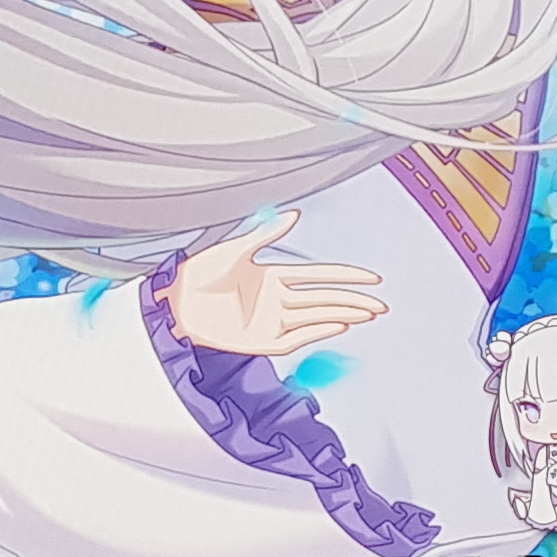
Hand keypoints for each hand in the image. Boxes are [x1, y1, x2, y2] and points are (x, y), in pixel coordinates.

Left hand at [159, 210, 387, 355]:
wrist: (174, 303)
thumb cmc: (198, 274)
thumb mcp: (233, 249)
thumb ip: (265, 235)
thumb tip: (294, 214)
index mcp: (274, 276)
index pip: (320, 276)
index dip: (347, 277)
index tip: (372, 278)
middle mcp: (277, 300)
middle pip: (325, 299)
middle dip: (354, 301)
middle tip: (381, 305)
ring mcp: (271, 322)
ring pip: (316, 319)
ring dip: (342, 316)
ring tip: (368, 315)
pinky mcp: (260, 342)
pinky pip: (295, 339)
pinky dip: (317, 332)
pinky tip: (337, 326)